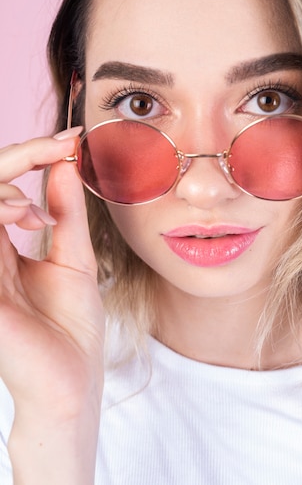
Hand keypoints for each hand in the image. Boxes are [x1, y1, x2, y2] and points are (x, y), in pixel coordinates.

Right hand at [0, 129, 104, 482]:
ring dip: (5, 187)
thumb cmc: (71, 327)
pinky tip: (32, 217)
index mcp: (3, 245)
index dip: (31, 154)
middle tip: (61, 147)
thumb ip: (66, 213)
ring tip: (39, 208)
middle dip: (20, 155)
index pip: (2, 186)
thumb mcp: (74, 259)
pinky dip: (0, 209)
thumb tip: (66, 165)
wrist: (70, 382)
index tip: (71, 139)